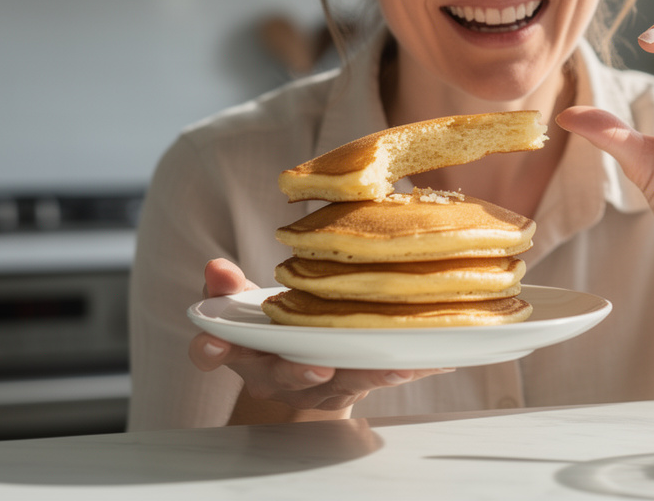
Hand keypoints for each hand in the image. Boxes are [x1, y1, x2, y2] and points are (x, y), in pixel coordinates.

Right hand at [189, 258, 450, 417]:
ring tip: (397, 366)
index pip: (217, 355)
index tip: (214, 347)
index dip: (212, 352)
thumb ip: (230, 289)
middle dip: (300, 372)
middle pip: (285, 377)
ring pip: (343, 384)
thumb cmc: (272, 331)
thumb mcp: (245, 308)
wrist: (303, 378)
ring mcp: (319, 386)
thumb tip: (216, 266)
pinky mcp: (355, 387)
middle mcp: (278, 376)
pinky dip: (412, 369)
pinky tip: (442, 359)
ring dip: (369, 376)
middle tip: (316, 366)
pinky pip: (384, 378)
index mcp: (245, 353)